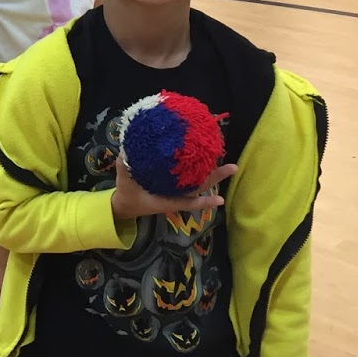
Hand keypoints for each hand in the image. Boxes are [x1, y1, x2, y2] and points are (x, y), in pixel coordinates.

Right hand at [110, 158, 236, 221]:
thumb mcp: (124, 182)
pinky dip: (201, 171)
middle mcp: (175, 196)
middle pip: (200, 188)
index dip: (204, 202)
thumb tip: (126, 151)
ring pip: (198, 183)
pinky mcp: (175, 185)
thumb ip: (125, 167)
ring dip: (213, 174)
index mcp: (166, 200)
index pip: (188, 201)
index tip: (220, 199)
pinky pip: (191, 179)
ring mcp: (176, 191)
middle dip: (216, 178)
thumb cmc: (127, 196)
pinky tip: (209, 160)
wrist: (126, 205)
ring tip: (228, 164)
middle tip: (233, 167)